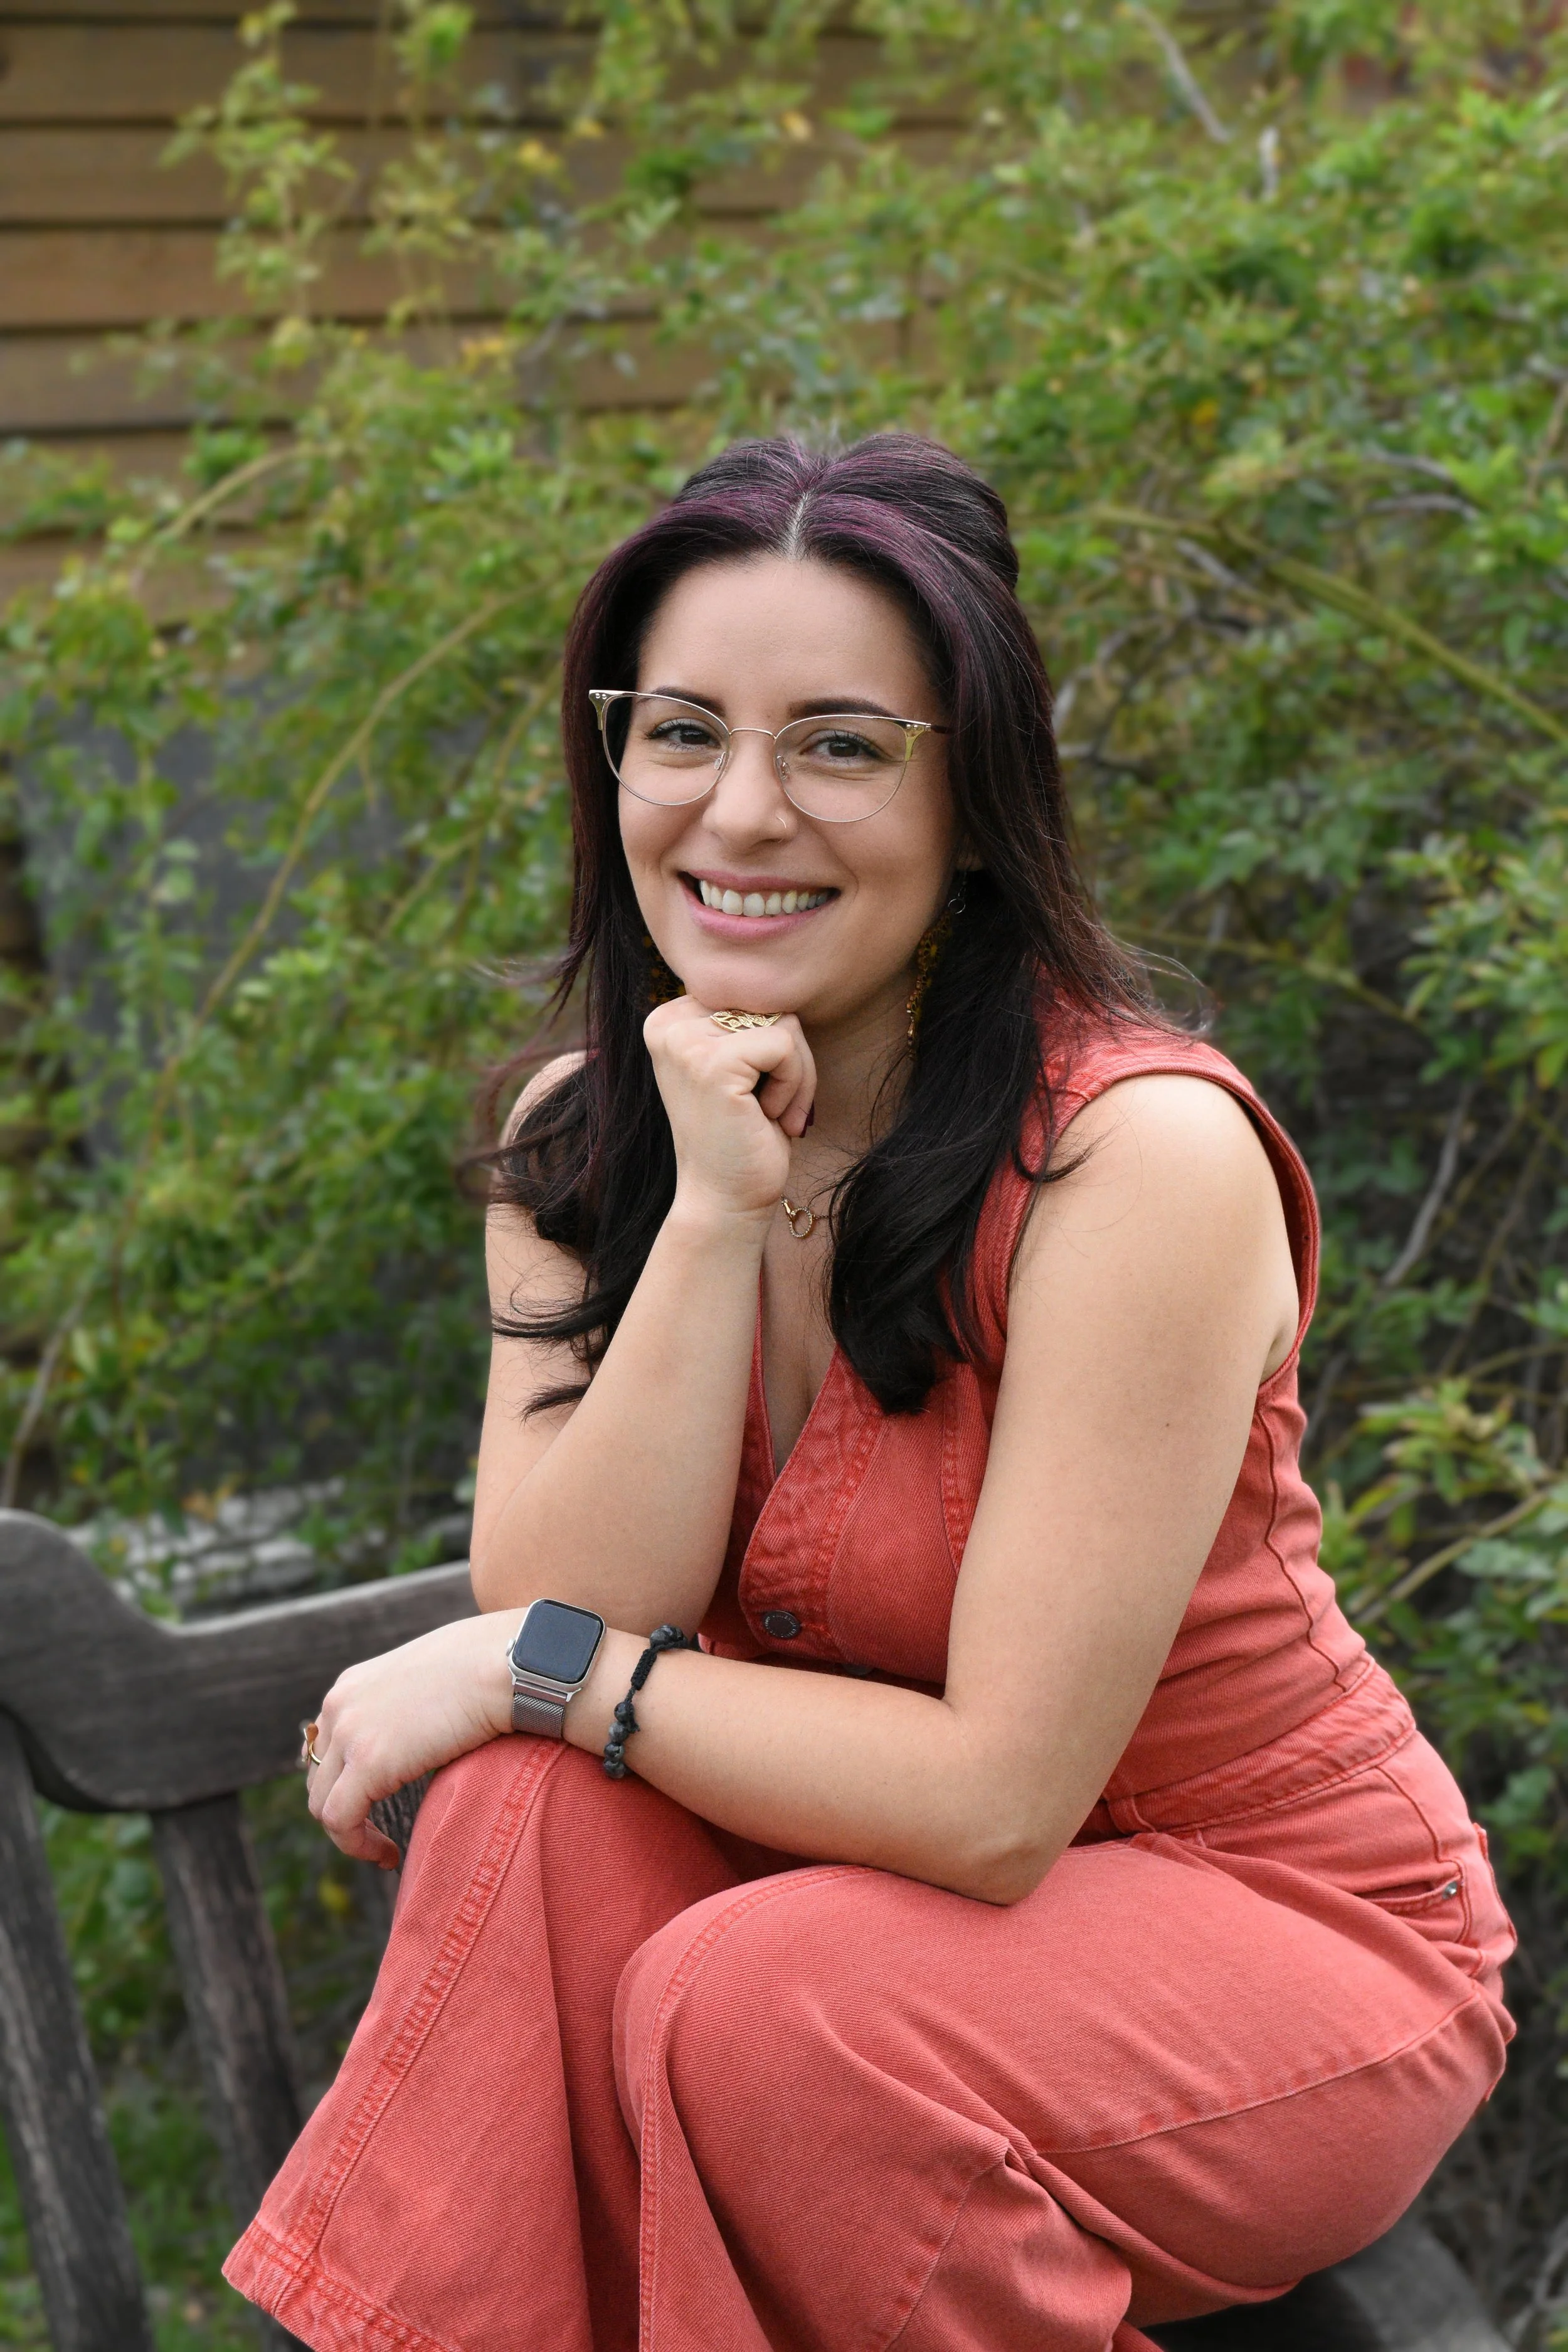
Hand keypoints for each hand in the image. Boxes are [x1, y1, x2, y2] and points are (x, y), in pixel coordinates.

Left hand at [305, 1612, 521, 1865]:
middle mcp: (340, 1706)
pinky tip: (388, 1856)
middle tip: (378, 1830)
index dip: (343, 1780)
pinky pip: (340, 1821)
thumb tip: (426, 1731)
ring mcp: (350, 1733)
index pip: (324, 1744)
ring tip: (384, 1849)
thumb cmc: (490, 1665)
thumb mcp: (431, 1678)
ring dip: (350, 1833)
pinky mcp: (370, 1763)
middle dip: (344, 1808)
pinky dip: (358, 1846)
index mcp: (352, 1685)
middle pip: (318, 1777)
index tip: (373, 1801)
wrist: (509, 1662)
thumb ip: (411, 1703)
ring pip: (323, 1804)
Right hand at [644, 996, 815, 1224]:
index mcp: (669, 1018)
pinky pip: (786, 1045)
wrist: (724, 1201)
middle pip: (771, 1006)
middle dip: (791, 1061)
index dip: (773, 1045)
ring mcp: (685, 1041)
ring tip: (769, 1115)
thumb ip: (747, 1020)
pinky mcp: (711, 1062)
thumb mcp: (741, 1066)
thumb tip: (784, 975)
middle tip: (771, 1110)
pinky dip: (795, 1086)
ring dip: (796, 1076)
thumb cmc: (742, 1137)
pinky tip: (768, 1119)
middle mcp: (668, 1022)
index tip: (758, 1093)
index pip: (754, 997)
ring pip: (785, 1024)